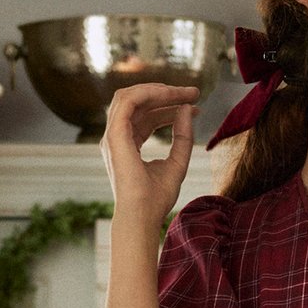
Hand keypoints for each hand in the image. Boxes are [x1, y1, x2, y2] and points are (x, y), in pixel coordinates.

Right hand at [100, 81, 199, 226]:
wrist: (143, 217)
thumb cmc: (156, 200)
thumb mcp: (177, 164)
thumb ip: (182, 138)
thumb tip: (187, 109)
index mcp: (127, 144)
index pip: (146, 116)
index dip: (169, 107)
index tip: (194, 105)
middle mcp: (116, 137)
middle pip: (138, 103)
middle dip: (165, 94)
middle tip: (193, 94)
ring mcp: (112, 136)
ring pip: (130, 97)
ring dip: (158, 91)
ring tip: (183, 93)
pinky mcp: (114, 136)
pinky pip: (128, 102)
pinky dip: (147, 94)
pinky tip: (169, 95)